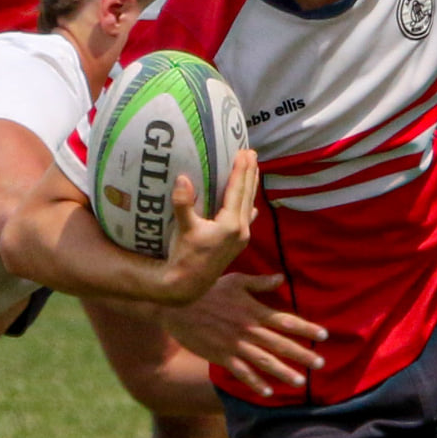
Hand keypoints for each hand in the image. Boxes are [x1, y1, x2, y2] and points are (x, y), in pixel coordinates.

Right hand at [157, 149, 258, 302]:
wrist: (188, 285)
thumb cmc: (184, 257)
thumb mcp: (183, 229)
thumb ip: (184, 204)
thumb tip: (183, 179)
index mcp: (230, 225)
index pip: (238, 190)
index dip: (241, 170)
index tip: (244, 152)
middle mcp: (241, 230)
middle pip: (247, 195)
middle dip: (250, 173)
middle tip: (251, 153)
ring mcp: (241, 238)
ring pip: (248, 205)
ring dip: (250, 187)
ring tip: (253, 170)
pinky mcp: (237, 245)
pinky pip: (246, 219)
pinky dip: (247, 206)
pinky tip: (252, 206)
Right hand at [160, 273, 327, 396]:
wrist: (176, 305)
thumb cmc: (206, 289)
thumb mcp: (235, 280)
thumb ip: (259, 283)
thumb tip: (282, 279)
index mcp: (253, 310)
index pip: (286, 320)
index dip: (306, 328)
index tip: (324, 335)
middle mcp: (247, 329)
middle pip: (280, 344)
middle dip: (302, 354)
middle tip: (321, 365)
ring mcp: (234, 344)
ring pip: (264, 361)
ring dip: (283, 372)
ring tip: (301, 382)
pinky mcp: (220, 356)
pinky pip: (241, 372)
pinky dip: (255, 383)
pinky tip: (268, 392)